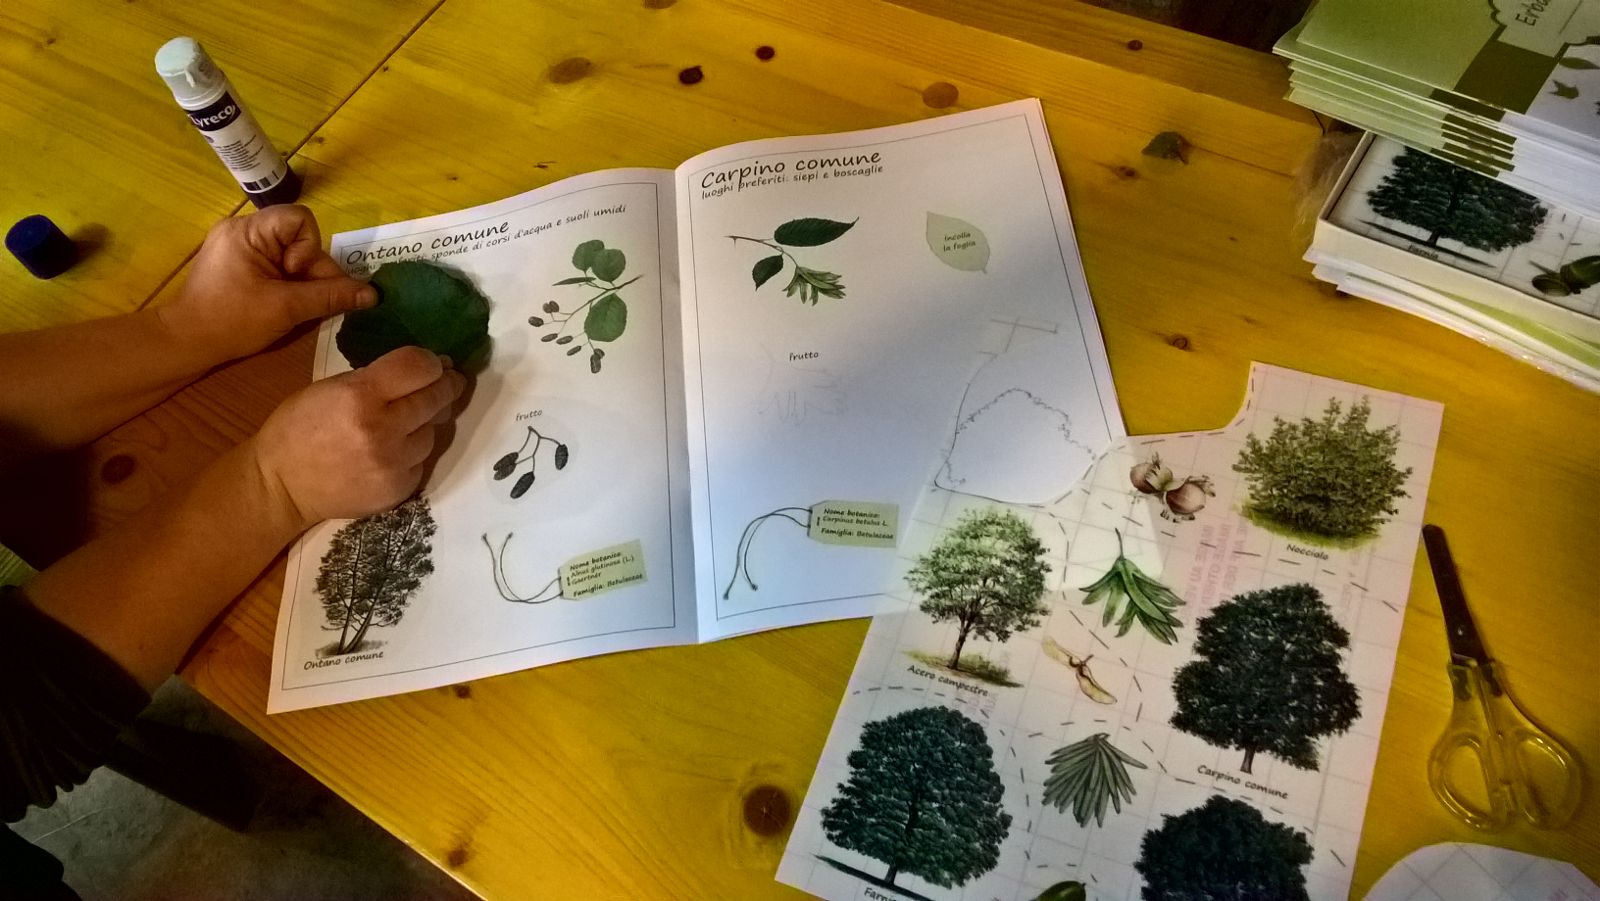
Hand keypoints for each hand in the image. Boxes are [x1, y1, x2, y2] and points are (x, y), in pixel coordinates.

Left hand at [161, 204, 375, 363]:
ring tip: (289, 304)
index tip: (295, 276)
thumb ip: (331, 297)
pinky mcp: (238, 262)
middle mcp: (242, 229)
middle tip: (303, 300)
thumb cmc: (232, 321)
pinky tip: (280, 302)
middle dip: (308, 270)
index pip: (300, 219)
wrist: (186, 342)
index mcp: (248, 231)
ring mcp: (238, 245)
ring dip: (299, 280)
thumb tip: (372, 294)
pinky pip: (275, 263)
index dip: (309, 248)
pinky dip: (286, 282)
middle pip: (298, 238)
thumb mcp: (286, 309)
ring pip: (289, 253)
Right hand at [250, 346, 466, 526]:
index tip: (438, 364)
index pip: (419, 367)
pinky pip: (422, 461)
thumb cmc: (299, 428)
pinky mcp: (400, 489)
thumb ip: (376, 378)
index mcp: (359, 395)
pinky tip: (394, 451)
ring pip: (433, 432)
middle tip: (449, 381)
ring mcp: (394, 463)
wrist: (282, 487)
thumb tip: (425, 370)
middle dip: (446, 386)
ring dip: (426, 423)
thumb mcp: (330, 387)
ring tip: (407, 421)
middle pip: (436, 397)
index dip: (433, 363)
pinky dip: (414, 453)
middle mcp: (383, 429)